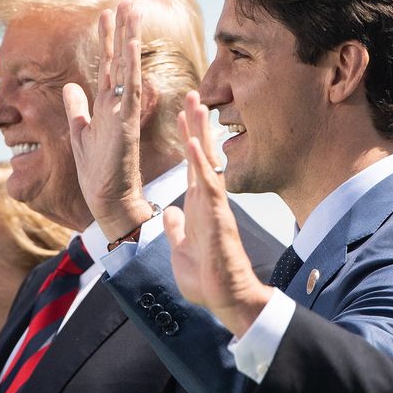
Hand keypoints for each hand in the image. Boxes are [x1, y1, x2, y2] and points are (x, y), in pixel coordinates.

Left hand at [62, 4, 158, 241]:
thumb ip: (76, 109)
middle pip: (120, 59)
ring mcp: (123, 111)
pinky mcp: (125, 122)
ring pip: (128, 67)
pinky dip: (130, 66)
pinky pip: (128, 88)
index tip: (105, 14)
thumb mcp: (78, 133)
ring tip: (131, 9)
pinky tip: (131, 44)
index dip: (106, 40)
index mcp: (106, 106)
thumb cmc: (97, 172)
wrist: (107, 199)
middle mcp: (117, 104)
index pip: (107, 66)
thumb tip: (69, 87)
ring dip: (129, 37)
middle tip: (126, 1)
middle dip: (122, 30)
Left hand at [164, 91, 274, 336]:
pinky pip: (207, 184)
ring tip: (196, 104)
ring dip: (200, 132)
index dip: (187, 138)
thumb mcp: (180, 249)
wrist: (222, 299)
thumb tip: (170, 214)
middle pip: (201, 154)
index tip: (182, 114)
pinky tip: (193, 142)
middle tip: (192, 94)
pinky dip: (199, 162)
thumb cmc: (206, 279)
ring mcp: (213, 206)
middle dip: (196, 124)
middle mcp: (207, 200)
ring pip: (206, 161)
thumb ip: (176, 230)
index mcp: (198, 206)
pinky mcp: (216, 216)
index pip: (191, 164)